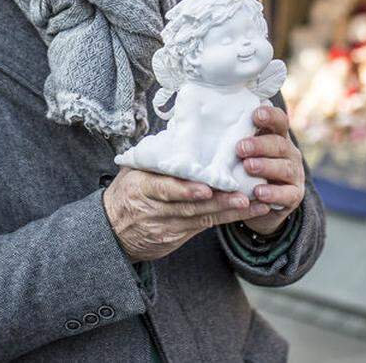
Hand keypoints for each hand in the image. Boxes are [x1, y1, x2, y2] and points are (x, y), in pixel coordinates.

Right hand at [103, 167, 270, 262]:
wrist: (111, 231)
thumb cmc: (127, 192)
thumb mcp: (133, 170)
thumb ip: (156, 156)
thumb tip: (182, 128)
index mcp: (141, 187)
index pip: (163, 189)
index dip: (185, 190)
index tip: (206, 188)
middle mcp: (154, 209)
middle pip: (189, 207)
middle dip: (217, 202)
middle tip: (242, 196)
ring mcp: (165, 226)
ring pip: (201, 219)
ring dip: (229, 212)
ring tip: (254, 204)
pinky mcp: (176, 238)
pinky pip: (204, 228)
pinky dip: (227, 220)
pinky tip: (248, 213)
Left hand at [238, 106, 305, 235]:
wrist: (261, 204)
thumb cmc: (246, 170)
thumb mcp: (243, 153)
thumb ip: (235, 140)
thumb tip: (208, 124)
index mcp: (277, 137)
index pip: (279, 121)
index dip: (270, 116)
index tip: (256, 115)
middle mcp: (289, 153)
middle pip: (279, 144)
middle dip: (260, 145)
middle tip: (240, 148)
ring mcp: (294, 174)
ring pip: (284, 168)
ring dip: (266, 166)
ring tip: (248, 167)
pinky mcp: (294, 195)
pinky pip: (287, 194)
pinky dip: (273, 193)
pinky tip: (258, 192)